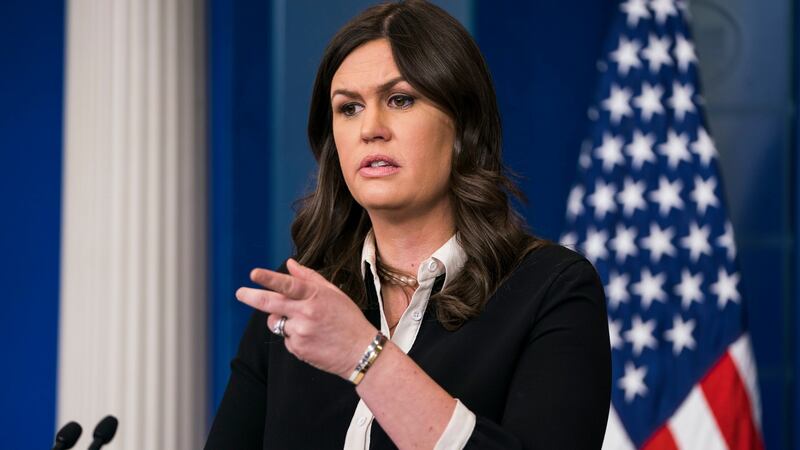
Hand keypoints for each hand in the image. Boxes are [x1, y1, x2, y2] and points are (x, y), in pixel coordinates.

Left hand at [236, 258, 377, 378]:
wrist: (361, 352)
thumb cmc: (348, 319)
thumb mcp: (334, 294)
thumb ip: (310, 278)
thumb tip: (290, 263)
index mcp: (317, 296)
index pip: (289, 285)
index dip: (269, 279)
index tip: (253, 274)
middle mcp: (307, 314)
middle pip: (272, 304)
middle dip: (251, 297)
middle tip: (240, 293)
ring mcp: (302, 333)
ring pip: (276, 322)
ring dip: (280, 319)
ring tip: (303, 323)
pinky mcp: (298, 349)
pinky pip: (285, 338)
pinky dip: (292, 336)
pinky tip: (311, 338)